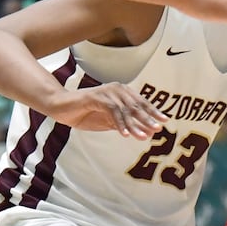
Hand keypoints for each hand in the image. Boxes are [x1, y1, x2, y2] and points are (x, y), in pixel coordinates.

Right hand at [44, 82, 166, 138]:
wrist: (61, 108)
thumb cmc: (85, 114)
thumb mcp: (109, 122)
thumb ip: (126, 125)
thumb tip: (146, 133)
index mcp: (121, 92)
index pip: (141, 102)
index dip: (153, 112)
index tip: (165, 121)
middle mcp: (116, 89)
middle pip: (136, 105)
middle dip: (148, 118)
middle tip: (158, 129)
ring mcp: (106, 92)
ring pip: (125, 109)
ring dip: (135, 124)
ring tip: (143, 136)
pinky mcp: (96, 97)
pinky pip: (111, 111)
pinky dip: (119, 123)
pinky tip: (124, 134)